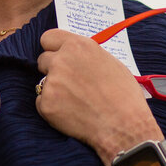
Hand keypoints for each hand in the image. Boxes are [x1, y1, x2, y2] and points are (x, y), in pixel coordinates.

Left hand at [36, 29, 163, 165]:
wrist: (123, 127)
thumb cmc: (124, 96)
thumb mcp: (110, 63)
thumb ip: (87, 55)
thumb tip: (76, 56)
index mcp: (78, 46)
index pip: (48, 38)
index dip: (52, 48)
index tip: (57, 56)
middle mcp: (61, 60)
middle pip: (43, 60)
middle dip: (53, 70)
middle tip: (70, 84)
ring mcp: (51, 82)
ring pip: (43, 82)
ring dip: (54, 90)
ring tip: (76, 102)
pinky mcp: (46, 104)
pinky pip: (42, 103)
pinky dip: (53, 109)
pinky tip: (72, 115)